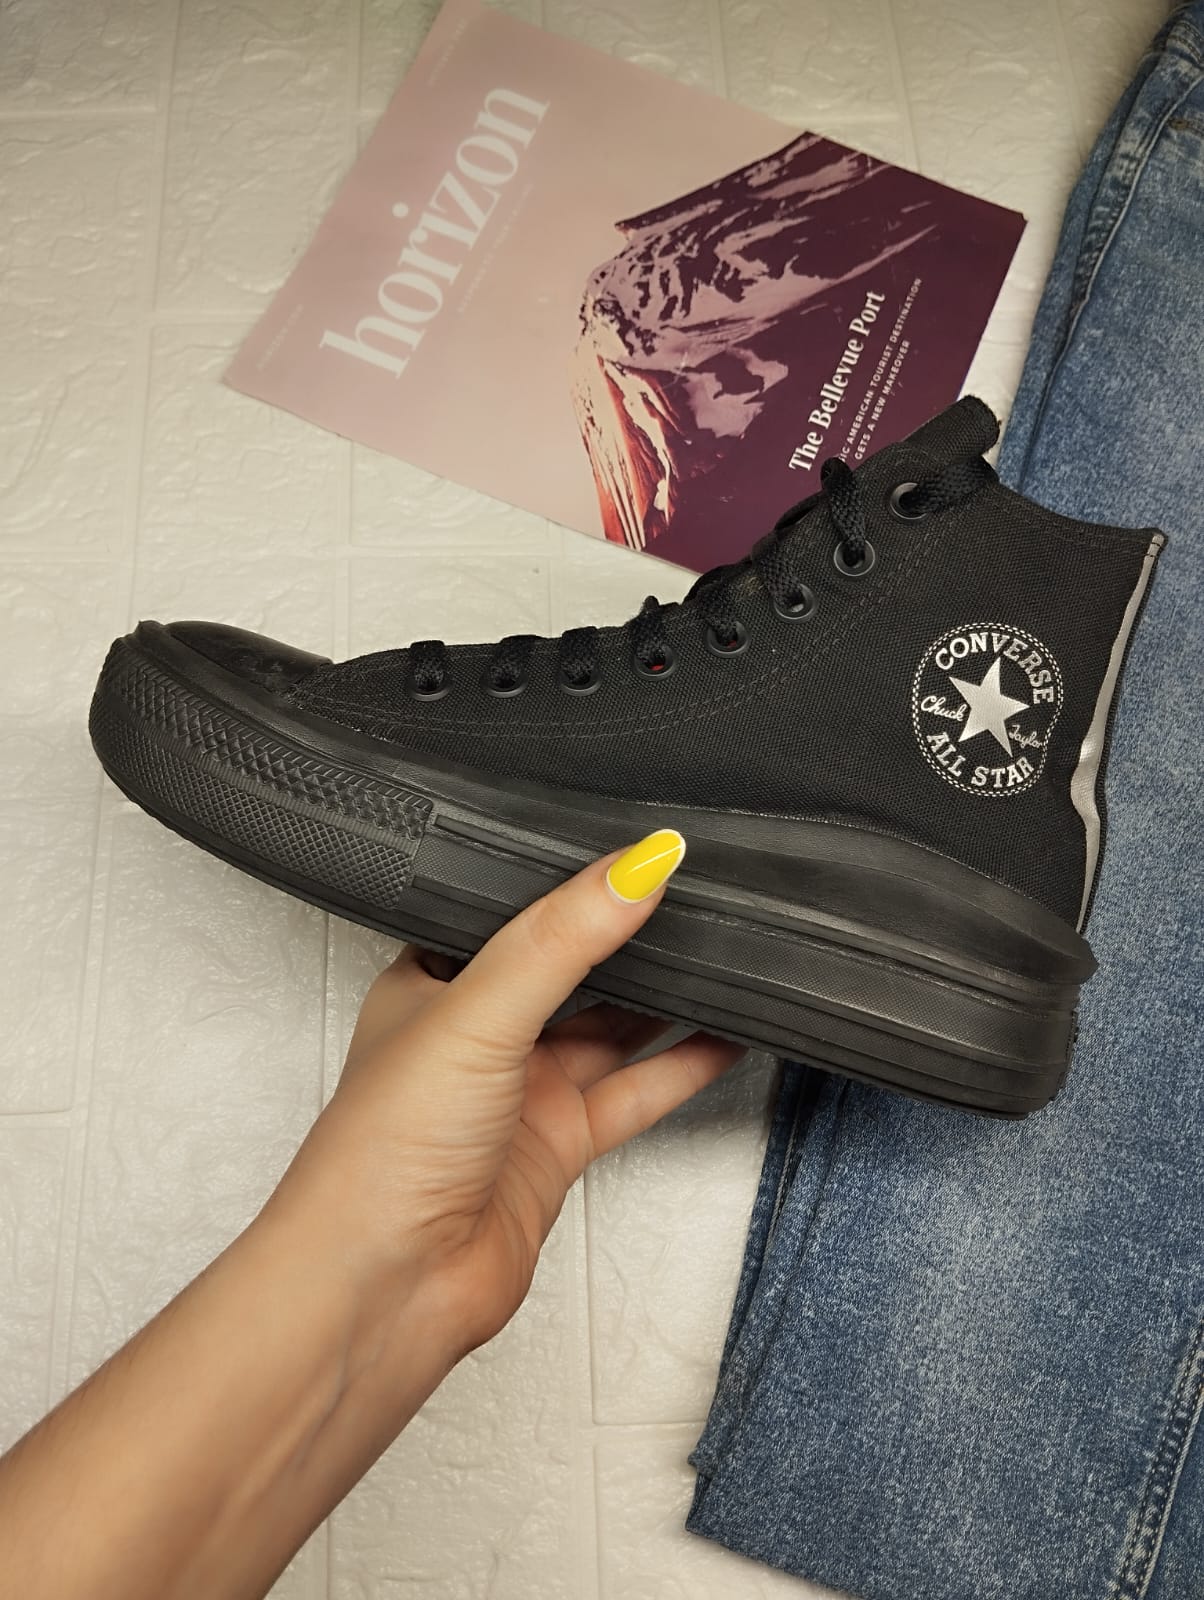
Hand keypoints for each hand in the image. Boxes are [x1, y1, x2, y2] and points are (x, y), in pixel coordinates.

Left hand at [270, 828, 745, 1352]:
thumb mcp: (478, 1012)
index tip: (639, 848)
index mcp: (433, 982)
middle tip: (698, 892)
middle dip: (629, 936)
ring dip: (667, 998)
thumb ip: (562, 938)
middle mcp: (478, 1034)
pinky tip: (726, 1037)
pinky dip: (682, 1066)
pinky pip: (633, 1092)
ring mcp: (521, 1093)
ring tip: (729, 953)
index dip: (572, 881)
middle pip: (572, 968)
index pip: (516, 911)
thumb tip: (637, 865)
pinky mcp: (556, 1147)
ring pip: (611, 1028)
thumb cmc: (380, 1152)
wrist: (384, 1286)